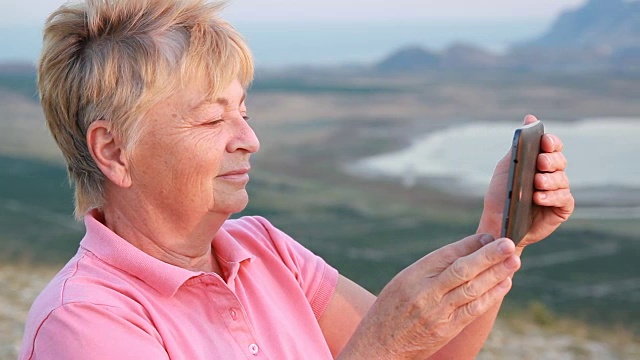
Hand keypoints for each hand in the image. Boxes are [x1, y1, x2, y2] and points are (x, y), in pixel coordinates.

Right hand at [338, 234, 519, 358]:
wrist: (379, 346)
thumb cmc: (390, 310)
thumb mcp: (402, 282)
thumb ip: (430, 270)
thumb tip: (464, 253)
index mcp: (412, 276)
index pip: (446, 256)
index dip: (470, 244)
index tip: (489, 236)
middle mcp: (425, 293)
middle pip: (462, 270)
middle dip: (488, 256)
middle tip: (508, 243)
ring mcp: (437, 313)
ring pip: (472, 289)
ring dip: (496, 274)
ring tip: (513, 261)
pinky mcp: (446, 330)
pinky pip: (473, 310)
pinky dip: (491, 296)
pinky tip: (504, 284)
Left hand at [478, 115, 574, 252]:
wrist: (498, 222)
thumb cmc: (501, 194)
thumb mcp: (508, 166)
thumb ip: (519, 143)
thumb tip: (530, 117)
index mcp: (540, 161)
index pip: (553, 146)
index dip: (551, 142)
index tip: (543, 141)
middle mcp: (552, 174)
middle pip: (560, 161)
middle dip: (550, 160)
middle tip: (540, 163)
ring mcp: (558, 191)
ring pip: (562, 179)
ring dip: (549, 180)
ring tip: (536, 183)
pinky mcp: (561, 208)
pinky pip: (563, 199)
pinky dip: (552, 196)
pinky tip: (539, 197)